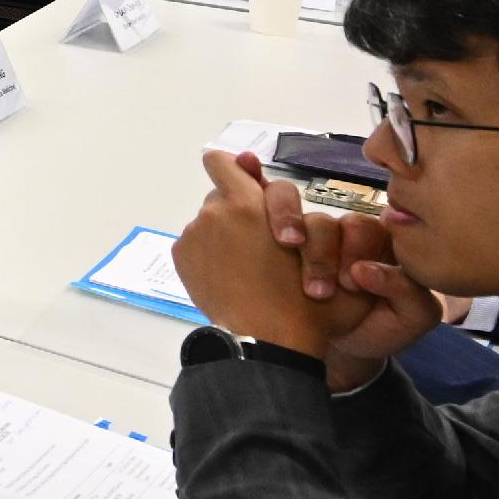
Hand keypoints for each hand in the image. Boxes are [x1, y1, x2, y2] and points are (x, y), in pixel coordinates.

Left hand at [174, 152, 413, 387]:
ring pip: (210, 223)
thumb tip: (246, 159)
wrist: (271, 339)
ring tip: (249, 266)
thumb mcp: (316, 241)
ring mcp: (194, 238)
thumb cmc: (306, 294)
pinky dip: (210, 255)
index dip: (232, 168)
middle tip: (261, 241)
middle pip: (221, 197)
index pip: (222, 163)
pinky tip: (233, 278)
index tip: (243, 178)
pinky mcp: (182, 259)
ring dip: (226, 235)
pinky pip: (196, 246)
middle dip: (239, 210)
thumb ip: (281, 198)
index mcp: (248, 204)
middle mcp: (214, 214)